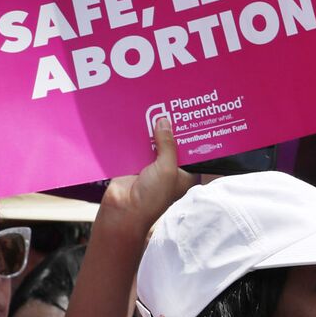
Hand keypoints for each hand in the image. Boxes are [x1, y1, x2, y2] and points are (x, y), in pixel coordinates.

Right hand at [99, 114, 195, 236]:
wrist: (123, 211)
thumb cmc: (153, 196)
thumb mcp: (167, 168)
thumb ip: (167, 144)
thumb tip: (164, 121)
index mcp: (186, 173)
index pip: (192, 150)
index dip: (191, 135)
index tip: (192, 115)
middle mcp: (170, 169)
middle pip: (171, 144)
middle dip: (169, 129)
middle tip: (170, 106)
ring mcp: (151, 166)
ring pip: (153, 143)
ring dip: (151, 130)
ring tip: (153, 107)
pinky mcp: (134, 164)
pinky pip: (136, 146)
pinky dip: (135, 136)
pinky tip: (135, 119)